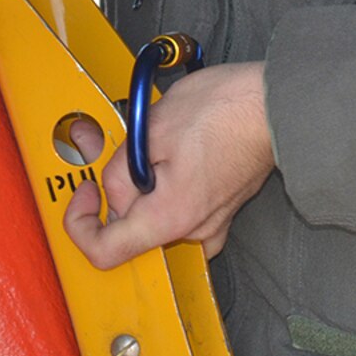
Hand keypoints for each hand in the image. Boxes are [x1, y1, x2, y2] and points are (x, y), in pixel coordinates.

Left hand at [62, 61, 274, 268]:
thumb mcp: (150, 129)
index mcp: (170, 218)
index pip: (105, 252)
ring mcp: (210, 222)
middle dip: (114, 191)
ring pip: (156, 215)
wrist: (273, 103)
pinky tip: (168, 156)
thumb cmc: (222, 111)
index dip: (81, 224)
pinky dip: (165, 187)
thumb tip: (109, 191)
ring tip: (146, 144)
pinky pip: (180, 208)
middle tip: (114, 150)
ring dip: (141, 185)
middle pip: (132, 228)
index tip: (85, 191)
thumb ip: (119, 169)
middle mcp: (193, 231)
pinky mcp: (221, 207)